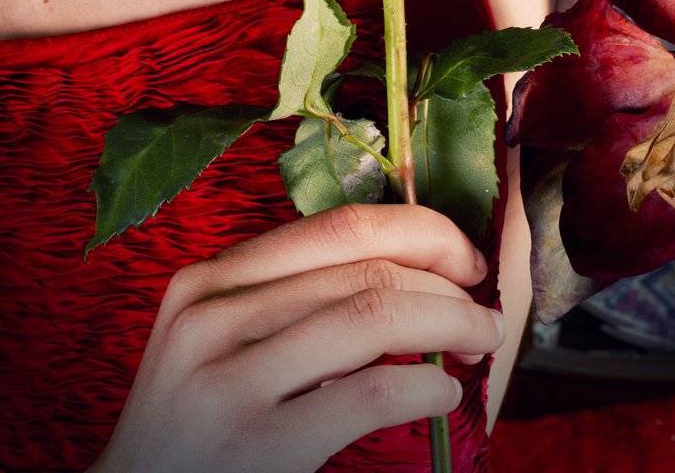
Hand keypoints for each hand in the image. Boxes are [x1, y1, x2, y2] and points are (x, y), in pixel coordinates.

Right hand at [90, 200, 505, 472]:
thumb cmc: (191, 439)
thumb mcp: (218, 350)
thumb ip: (285, 306)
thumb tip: (405, 268)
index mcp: (208, 280)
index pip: (335, 227)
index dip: (418, 231)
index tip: (464, 258)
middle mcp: (212, 314)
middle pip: (361, 266)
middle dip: (444, 281)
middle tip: (484, 310)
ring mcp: (228, 380)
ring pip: (371, 314)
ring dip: (448, 323)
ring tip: (478, 346)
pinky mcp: (254, 446)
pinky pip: (367, 392)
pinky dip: (423, 384)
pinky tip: (441, 394)